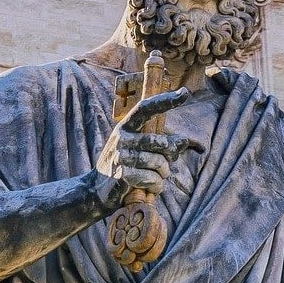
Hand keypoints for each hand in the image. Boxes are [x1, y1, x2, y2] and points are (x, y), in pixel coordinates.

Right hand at [95, 89, 201, 205]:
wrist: (98, 189)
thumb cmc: (126, 167)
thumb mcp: (143, 151)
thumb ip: (163, 145)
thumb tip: (184, 140)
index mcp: (127, 126)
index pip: (146, 108)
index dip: (165, 101)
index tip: (185, 93)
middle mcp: (122, 137)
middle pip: (161, 143)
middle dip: (170, 157)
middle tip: (165, 167)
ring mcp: (120, 155)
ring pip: (159, 163)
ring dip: (163, 175)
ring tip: (157, 178)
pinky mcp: (121, 173)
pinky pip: (151, 178)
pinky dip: (156, 185)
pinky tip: (151, 187)